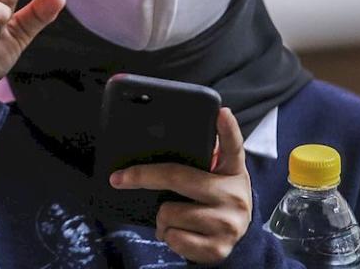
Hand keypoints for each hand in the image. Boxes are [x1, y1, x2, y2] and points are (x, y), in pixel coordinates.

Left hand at [109, 108, 251, 264]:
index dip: (228, 129)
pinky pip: (172, 238)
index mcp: (233, 172)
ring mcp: (228, 223)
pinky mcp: (218, 248)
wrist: (239, 242)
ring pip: (168, 212)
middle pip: (176, 177)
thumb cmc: (216, 200)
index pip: (233, 146)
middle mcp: (234, 195)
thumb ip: (203, 158)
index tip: (221, 111)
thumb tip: (164, 134)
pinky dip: (167, 236)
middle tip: (119, 178)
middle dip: (141, 177)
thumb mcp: (218, 177)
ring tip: (173, 217)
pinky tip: (179, 233)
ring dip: (161, 217)